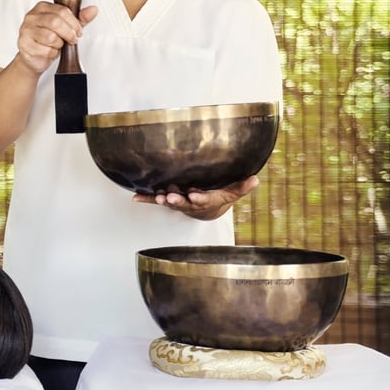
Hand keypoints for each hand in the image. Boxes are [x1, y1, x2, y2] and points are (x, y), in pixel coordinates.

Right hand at [15, 0, 97, 74]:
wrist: (33, 57)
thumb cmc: (48, 39)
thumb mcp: (66, 26)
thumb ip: (80, 18)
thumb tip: (93, 10)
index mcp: (42, 7)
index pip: (62, 10)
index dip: (74, 22)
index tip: (79, 31)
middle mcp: (32, 17)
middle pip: (56, 22)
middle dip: (68, 33)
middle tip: (72, 40)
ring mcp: (26, 30)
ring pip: (50, 37)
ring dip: (59, 44)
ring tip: (59, 45)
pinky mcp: (24, 44)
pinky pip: (45, 50)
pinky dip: (52, 53)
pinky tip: (50, 52)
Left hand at [131, 176, 260, 220]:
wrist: (207, 210)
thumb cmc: (219, 198)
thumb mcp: (231, 193)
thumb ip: (241, 187)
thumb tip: (255, 179)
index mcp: (206, 201)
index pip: (203, 200)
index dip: (199, 198)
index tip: (195, 194)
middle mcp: (191, 204)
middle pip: (184, 203)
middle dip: (177, 200)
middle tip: (170, 197)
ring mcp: (179, 202)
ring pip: (170, 202)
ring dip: (163, 199)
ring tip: (157, 197)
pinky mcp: (168, 200)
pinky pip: (155, 200)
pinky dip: (145, 199)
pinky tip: (134, 197)